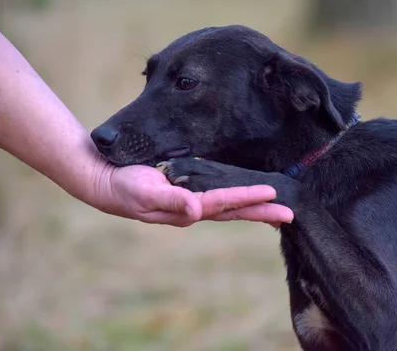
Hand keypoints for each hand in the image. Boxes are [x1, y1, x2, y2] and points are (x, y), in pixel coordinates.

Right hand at [92, 159, 293, 226]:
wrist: (105, 183)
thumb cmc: (123, 188)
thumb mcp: (143, 193)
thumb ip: (169, 201)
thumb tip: (195, 210)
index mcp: (186, 208)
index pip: (224, 204)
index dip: (248, 199)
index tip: (273, 196)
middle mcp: (193, 207)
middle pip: (234, 210)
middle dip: (262, 211)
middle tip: (291, 214)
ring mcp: (190, 201)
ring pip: (228, 205)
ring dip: (251, 206)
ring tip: (274, 206)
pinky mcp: (185, 191)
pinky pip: (215, 195)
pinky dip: (233, 197)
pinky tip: (242, 197)